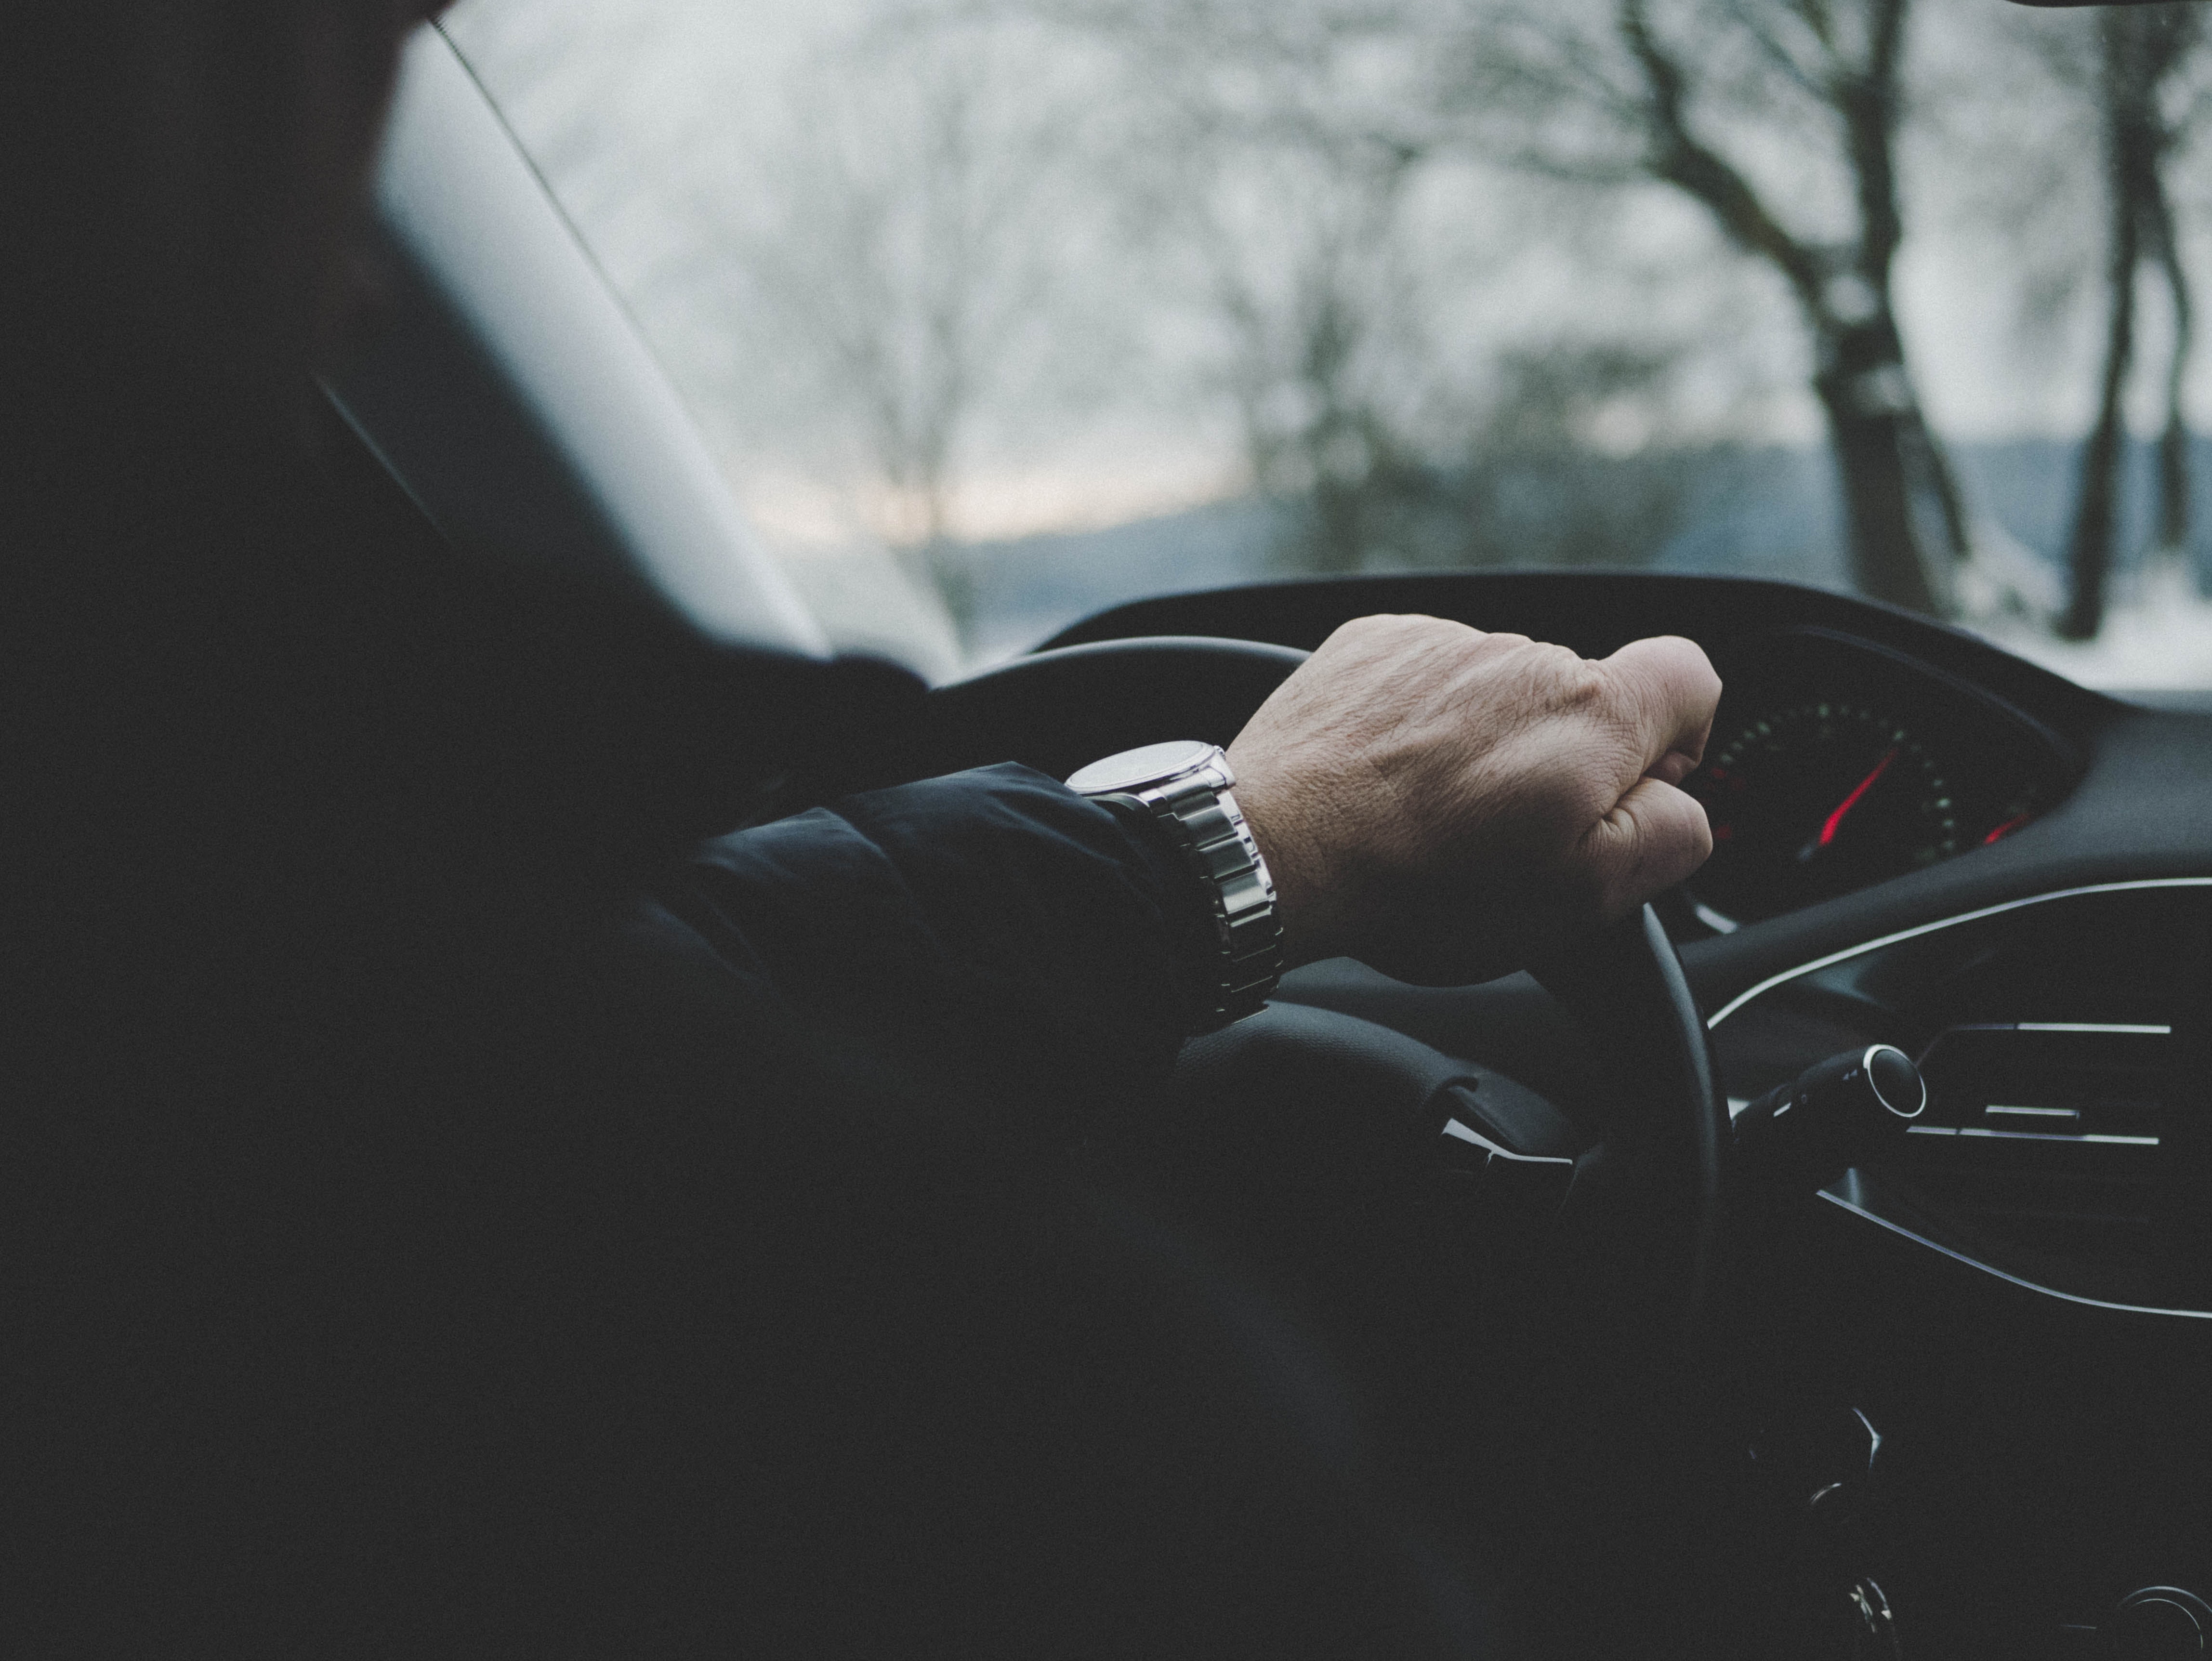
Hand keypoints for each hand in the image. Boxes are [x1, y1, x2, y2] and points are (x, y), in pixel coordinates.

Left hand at [1227, 615, 1720, 984]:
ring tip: (1432, 812)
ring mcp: (1441, 643)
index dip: (1680, 737)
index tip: (1634, 786)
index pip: (1691, 677)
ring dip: (1484, 742)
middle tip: (1507, 834)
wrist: (1279, 850)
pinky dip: (1419, 722)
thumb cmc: (1422, 883)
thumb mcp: (1582, 897)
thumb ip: (1668, 837)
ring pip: (1499, 692)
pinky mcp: (1373, 644)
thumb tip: (1683, 805)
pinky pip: (1426, 678)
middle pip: (1582, 697)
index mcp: (1590, 712)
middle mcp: (1521, 656)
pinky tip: (1389, 779)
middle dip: (1564, 759)